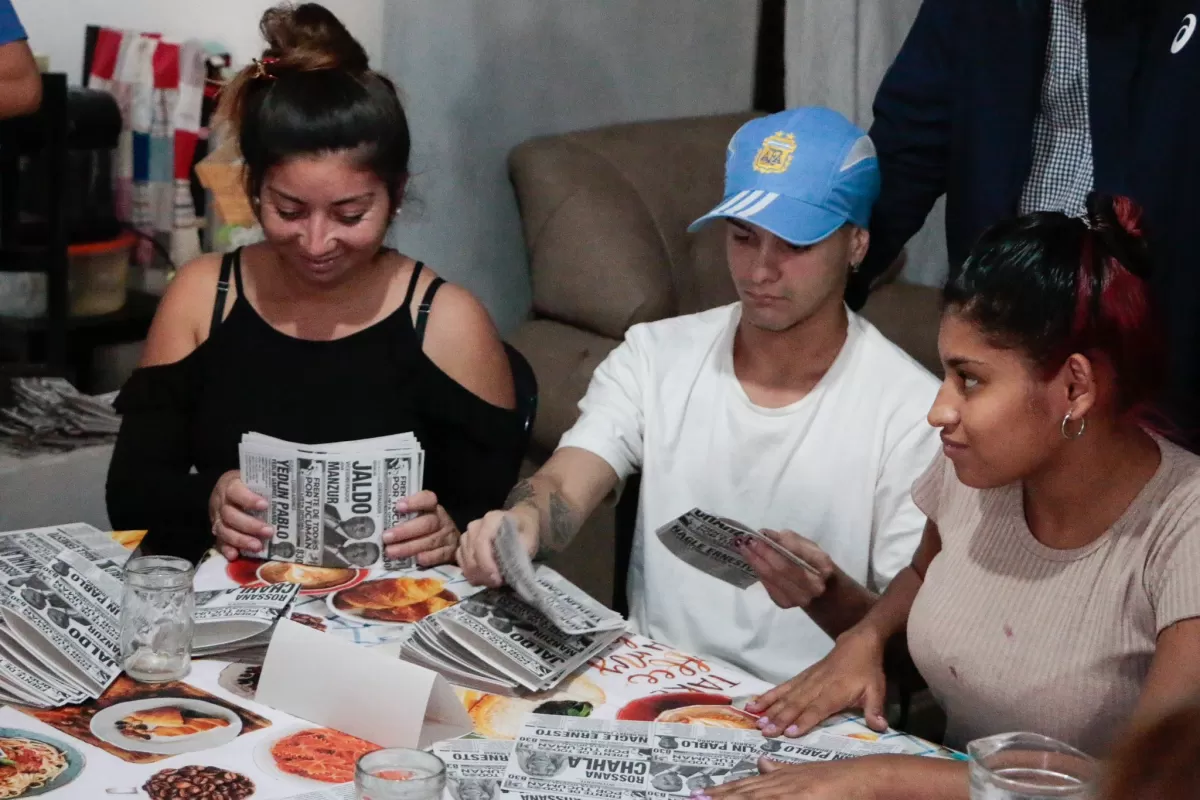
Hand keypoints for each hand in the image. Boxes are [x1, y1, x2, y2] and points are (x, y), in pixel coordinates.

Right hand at [209, 470, 270, 560]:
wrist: (226, 489)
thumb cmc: (248, 484)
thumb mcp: (254, 479)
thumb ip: (267, 484)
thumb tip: (290, 491)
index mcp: (230, 485)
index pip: (236, 491)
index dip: (248, 499)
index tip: (265, 505)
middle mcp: (221, 502)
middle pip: (230, 515)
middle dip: (250, 525)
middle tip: (269, 532)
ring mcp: (216, 517)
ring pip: (224, 530)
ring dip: (241, 540)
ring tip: (258, 546)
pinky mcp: (217, 531)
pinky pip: (219, 542)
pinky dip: (226, 549)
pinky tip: (235, 555)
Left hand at [383, 491, 458, 566]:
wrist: (457, 546)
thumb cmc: (426, 532)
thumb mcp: (419, 520)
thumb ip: (404, 519)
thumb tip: (375, 523)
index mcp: (433, 509)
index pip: (428, 499)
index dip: (415, 502)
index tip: (398, 506)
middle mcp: (442, 521)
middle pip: (427, 523)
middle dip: (405, 531)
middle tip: (386, 537)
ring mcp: (448, 537)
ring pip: (430, 540)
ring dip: (409, 547)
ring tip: (391, 552)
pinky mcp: (451, 553)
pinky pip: (440, 555)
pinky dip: (429, 557)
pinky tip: (418, 560)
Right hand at [457, 509, 537, 586]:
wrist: (519, 523)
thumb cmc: (525, 532)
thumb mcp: (529, 541)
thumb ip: (518, 554)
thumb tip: (507, 571)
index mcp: (491, 519)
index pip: (481, 543)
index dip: (487, 564)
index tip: (497, 579)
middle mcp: (475, 526)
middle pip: (471, 554)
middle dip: (484, 574)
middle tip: (498, 584)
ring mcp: (467, 535)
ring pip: (465, 561)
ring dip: (478, 576)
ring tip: (494, 581)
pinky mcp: (463, 545)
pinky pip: (461, 562)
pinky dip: (471, 574)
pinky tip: (484, 579)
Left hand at [706, 755, 884, 799]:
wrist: (861, 777)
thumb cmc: (834, 779)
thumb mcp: (802, 773)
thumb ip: (779, 770)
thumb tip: (760, 762)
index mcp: (778, 778)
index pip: (743, 786)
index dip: (720, 791)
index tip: (698, 794)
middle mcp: (779, 784)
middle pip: (743, 792)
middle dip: (718, 797)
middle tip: (693, 798)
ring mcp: (789, 792)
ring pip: (754, 798)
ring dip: (732, 799)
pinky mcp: (801, 798)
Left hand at [738, 530, 835, 608]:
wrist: (819, 589)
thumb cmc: (812, 562)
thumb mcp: (807, 546)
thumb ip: (788, 539)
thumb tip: (765, 533)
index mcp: (824, 566)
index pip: (798, 553)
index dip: (778, 544)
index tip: (759, 535)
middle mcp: (814, 585)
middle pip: (783, 568)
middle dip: (763, 553)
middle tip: (747, 541)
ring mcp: (800, 598)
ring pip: (773, 578)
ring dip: (756, 562)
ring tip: (744, 549)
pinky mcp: (786, 604)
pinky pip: (768, 586)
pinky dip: (758, 572)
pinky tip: (751, 561)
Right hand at [747, 627, 887, 736]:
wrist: (858, 643)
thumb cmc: (867, 669)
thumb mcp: (877, 689)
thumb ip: (875, 709)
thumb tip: (880, 728)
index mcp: (835, 691)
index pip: (818, 708)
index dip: (804, 720)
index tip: (790, 732)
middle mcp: (818, 685)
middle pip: (796, 704)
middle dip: (780, 718)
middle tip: (765, 731)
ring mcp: (807, 680)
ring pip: (786, 695)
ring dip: (770, 708)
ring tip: (755, 719)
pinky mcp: (802, 676)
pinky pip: (783, 687)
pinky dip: (769, 695)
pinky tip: (756, 703)